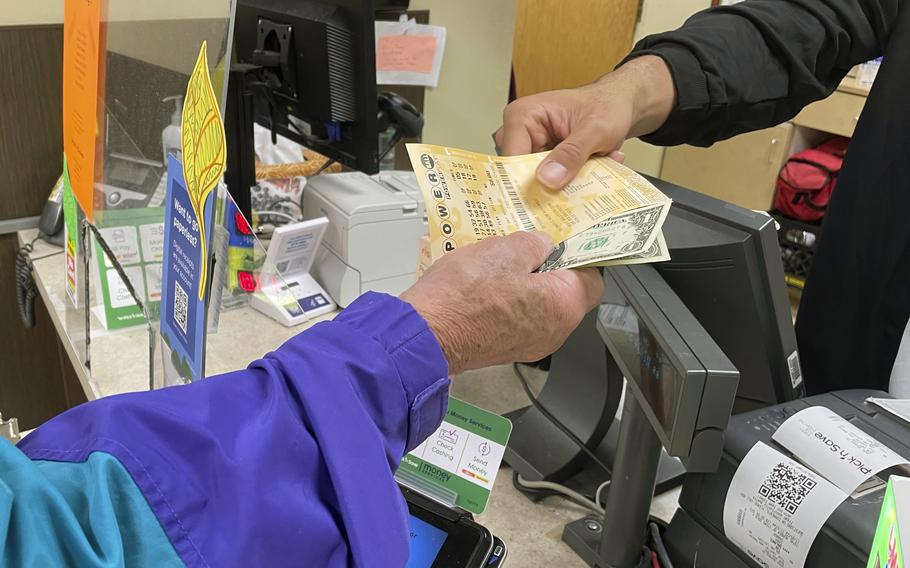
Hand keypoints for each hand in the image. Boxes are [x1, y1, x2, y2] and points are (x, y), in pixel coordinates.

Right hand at [401, 231, 603, 374]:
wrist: (426, 335)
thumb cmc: (464, 296)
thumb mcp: (506, 250)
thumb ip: (535, 244)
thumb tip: (542, 245)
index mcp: (564, 306)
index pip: (593, 277)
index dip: (580, 254)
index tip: (565, 241)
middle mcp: (553, 331)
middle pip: (565, 293)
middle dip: (548, 267)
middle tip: (525, 247)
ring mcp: (529, 344)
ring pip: (540, 306)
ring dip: (525, 283)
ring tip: (499, 263)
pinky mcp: (505, 349)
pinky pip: (518, 319)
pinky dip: (509, 301)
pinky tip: (485, 285)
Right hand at [494, 55, 674, 188]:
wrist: (619, 105)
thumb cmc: (606, 106)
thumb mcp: (595, 129)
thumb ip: (572, 153)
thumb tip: (547, 179)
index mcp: (521, 116)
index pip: (510, 158)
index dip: (524, 183)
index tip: (545, 201)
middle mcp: (519, 133)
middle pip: (518, 174)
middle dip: (548, 186)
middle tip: (575, 190)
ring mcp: (530, 149)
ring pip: (535, 182)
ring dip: (565, 184)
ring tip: (592, 171)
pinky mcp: (543, 162)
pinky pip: (549, 182)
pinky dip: (571, 182)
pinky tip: (593, 170)